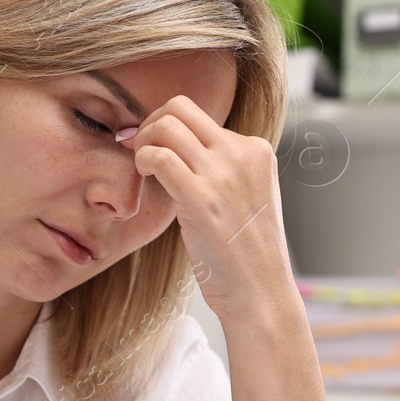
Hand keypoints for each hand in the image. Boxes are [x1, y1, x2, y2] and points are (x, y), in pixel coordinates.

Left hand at [117, 98, 296, 322]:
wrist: (261, 293)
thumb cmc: (246, 256)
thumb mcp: (245, 199)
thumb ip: (221, 172)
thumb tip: (180, 154)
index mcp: (256, 150)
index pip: (201, 116)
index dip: (168, 127)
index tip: (153, 147)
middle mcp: (243, 153)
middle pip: (181, 107)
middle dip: (151, 123)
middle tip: (139, 151)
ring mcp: (223, 173)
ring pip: (167, 125)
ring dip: (143, 141)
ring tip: (141, 168)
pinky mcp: (202, 197)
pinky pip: (158, 156)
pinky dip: (142, 162)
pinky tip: (144, 180)